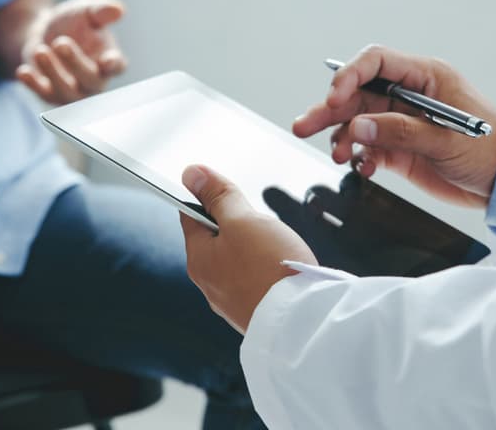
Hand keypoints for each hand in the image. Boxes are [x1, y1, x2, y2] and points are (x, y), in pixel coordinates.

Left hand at [16, 0, 126, 103]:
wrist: (45, 31)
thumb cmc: (74, 23)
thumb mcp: (86, 11)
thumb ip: (102, 10)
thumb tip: (119, 10)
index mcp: (109, 59)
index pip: (117, 66)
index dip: (114, 65)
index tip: (108, 60)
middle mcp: (94, 80)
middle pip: (90, 80)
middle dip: (76, 63)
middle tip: (60, 42)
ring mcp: (73, 91)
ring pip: (66, 92)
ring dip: (53, 73)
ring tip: (40, 50)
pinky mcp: (50, 94)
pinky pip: (43, 94)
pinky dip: (33, 85)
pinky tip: (23, 72)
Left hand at [180, 164, 316, 333]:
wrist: (304, 322)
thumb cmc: (271, 269)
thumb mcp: (243, 220)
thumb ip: (218, 197)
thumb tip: (191, 174)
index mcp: (198, 259)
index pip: (190, 216)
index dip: (208, 197)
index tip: (226, 192)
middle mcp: (210, 283)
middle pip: (217, 238)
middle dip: (239, 224)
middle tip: (261, 224)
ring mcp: (232, 300)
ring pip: (238, 259)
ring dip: (256, 247)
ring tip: (276, 248)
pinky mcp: (254, 311)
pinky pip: (256, 280)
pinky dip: (267, 269)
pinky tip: (283, 268)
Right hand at [293, 44, 495, 207]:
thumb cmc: (490, 150)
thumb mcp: (447, 139)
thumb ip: (400, 132)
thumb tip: (359, 127)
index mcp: (424, 77)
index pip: (375, 62)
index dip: (349, 76)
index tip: (334, 97)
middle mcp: (408, 95)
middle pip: (357, 93)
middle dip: (329, 109)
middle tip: (304, 125)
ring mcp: (401, 121)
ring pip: (356, 121)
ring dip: (340, 136)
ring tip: (336, 154)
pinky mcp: (398, 147)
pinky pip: (366, 146)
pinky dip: (359, 156)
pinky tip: (362, 166)